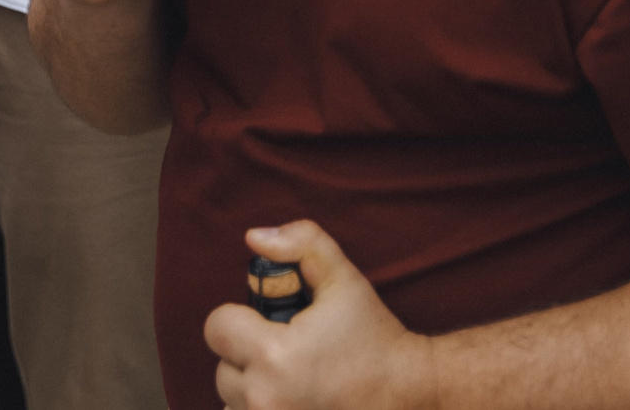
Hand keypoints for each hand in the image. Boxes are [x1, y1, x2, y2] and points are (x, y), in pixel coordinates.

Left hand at [206, 222, 426, 409]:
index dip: (239, 318)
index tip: (270, 322)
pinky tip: (293, 400)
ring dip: (251, 389)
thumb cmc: (375, 337)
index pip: (216, 328)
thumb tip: (253, 237)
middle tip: (288, 351)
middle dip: (247, 355)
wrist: (413, 395)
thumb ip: (300, 244)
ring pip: (232, 401)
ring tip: (291, 379)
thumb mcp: (342, 279)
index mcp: (275, 356)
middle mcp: (266, 400)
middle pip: (223, 369)